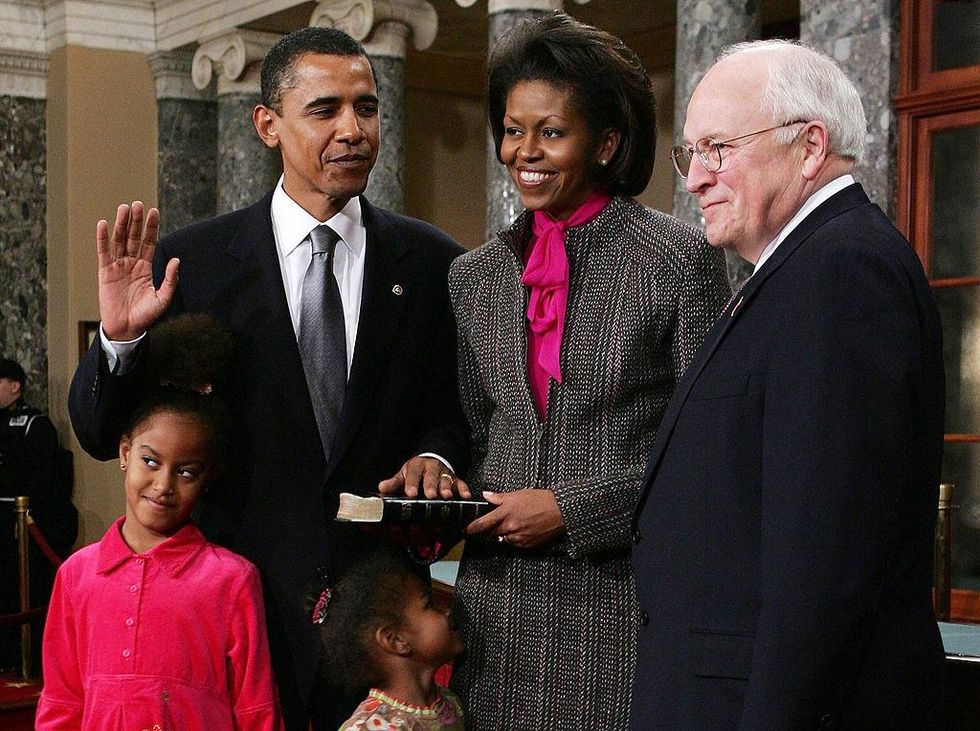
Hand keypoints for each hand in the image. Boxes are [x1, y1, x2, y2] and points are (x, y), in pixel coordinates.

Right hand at [97, 201, 178, 340]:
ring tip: (124, 208)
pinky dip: (103, 238)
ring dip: (122, 224)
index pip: (149, 243)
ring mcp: (118, 266)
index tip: (154, 212)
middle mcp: (132, 263)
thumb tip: (176, 261)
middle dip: (137, 221)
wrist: (127, 328)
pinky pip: (103, 252)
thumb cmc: (146, 315)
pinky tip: (104, 224)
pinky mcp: (105, 272)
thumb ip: (170, 280)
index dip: (151, 228)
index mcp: (146, 267)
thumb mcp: (163, 298)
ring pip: (120, 241)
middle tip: (139, 204)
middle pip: (134, 237)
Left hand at [378, 456, 471, 498]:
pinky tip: (465, 496)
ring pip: (446, 480)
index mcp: (417, 466)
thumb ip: (394, 483)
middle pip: (431, 477)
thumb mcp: (403, 474)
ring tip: (446, 497)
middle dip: (431, 486)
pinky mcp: (455, 478)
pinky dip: (463, 489)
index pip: (413, 474)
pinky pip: (460, 482)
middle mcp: (431, 468)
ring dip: (446, 488)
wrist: (432, 460)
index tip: (411, 493)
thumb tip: (381, 488)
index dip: (412, 483)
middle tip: (431, 496)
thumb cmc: (416, 472)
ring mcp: (444, 473)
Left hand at [465, 489, 564, 548]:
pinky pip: (514, 544)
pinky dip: (513, 538)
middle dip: (486, 531)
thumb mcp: (518, 494)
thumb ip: (500, 497)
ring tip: (510, 525)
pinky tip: (520, 529)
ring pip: (502, 539)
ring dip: (501, 534)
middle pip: (490, 533)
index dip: (471, 528)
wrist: (560, 511)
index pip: (482, 523)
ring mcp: (518, 537)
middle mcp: (510, 527)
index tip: (464, 530)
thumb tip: (486, 495)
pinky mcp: (526, 545)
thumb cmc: (541, 499)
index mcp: (506, 513)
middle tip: (485, 527)